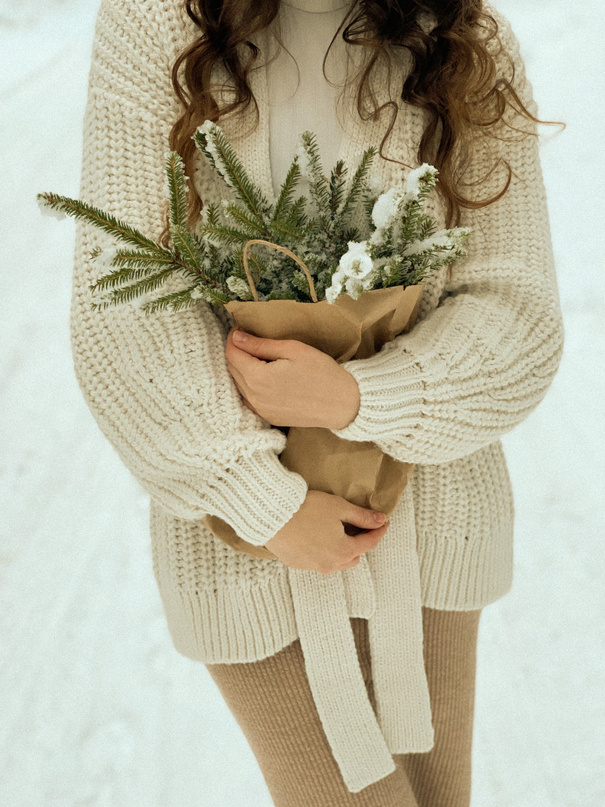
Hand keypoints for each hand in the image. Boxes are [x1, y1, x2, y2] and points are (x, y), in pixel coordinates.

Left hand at [225, 327, 360, 428]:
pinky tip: (263, 378)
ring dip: (242, 370)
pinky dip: (249, 386)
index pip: (232, 354)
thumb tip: (236, 337)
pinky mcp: (268, 418)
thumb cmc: (321, 372)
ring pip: (239, 385)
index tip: (240, 329)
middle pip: (232, 370)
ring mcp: (260, 410)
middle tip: (250, 340)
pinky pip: (249, 399)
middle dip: (237, 353)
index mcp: (257, 377)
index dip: (233, 338)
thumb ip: (260, 344)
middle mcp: (253, 397)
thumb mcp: (292, 350)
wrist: (343, 404)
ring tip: (258, 357)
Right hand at [264, 490, 389, 573]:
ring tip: (335, 531)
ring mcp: (311, 566)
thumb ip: (362, 516)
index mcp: (343, 551)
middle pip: (353, 556)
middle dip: (358, 543)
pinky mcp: (296, 563)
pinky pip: (316, 560)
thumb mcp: (339, 507)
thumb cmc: (306, 508)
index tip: (384, 522)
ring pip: (335, 562)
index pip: (369, 543)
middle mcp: (329, 564)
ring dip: (340, 550)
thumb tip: (380, 520)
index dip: (379, 531)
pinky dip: (321, 551)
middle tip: (357, 525)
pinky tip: (315, 536)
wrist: (271, 514)